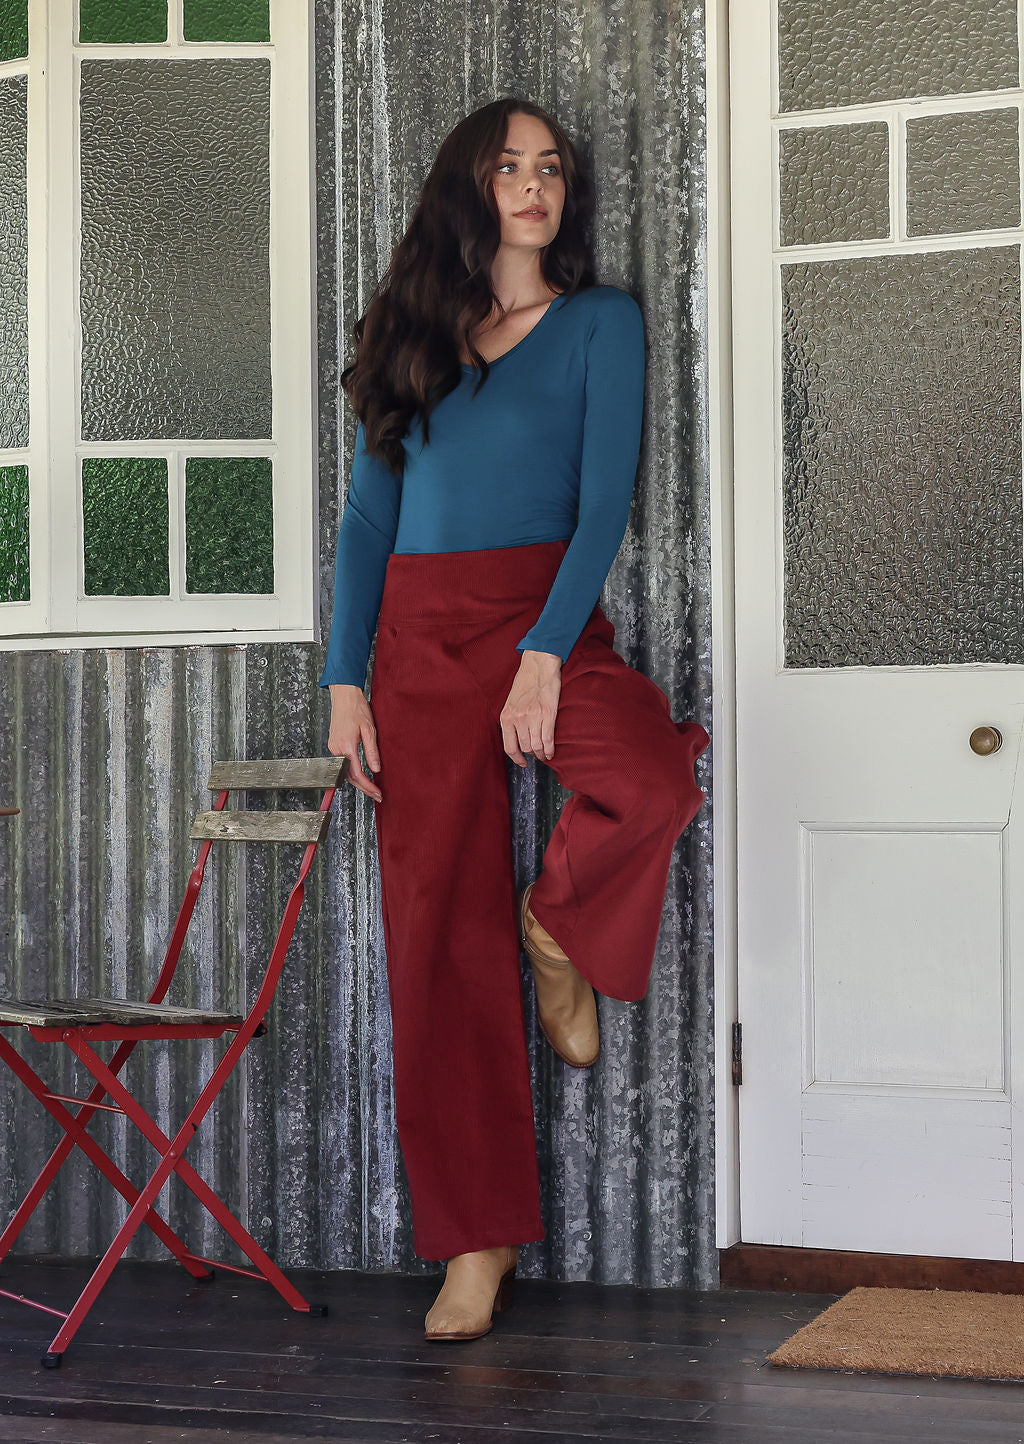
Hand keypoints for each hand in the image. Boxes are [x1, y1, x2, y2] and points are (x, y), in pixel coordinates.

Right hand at [327, 684, 382, 801]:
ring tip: (371, 787)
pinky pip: (342, 763)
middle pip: (349, 776)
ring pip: (345, 771)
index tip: (377, 793)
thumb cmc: (357, 708)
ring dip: (358, 780)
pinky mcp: (333, 744)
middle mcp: (336, 749)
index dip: (368, 786)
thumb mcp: (370, 730)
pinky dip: (352, 771)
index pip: (357, 774)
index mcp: (346, 746)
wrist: (344, 696)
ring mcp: (333, 747)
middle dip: (364, 788)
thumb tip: (376, 769)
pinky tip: (361, 774)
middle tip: (377, 794)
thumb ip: (372, 752)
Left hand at [500, 650, 561, 765]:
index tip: (522, 762)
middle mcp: (518, 718)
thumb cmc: (525, 681)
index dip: (517, 758)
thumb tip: (517, 738)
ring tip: (546, 755)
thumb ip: (512, 719)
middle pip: (525, 748)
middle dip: (532, 755)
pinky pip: (548, 739)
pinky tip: (552, 752)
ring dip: (542, 754)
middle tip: (538, 755)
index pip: (509, 747)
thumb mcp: (511, 702)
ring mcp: (533, 717)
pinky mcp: (548, 714)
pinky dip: (550, 749)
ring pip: (537, 746)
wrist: (538, 664)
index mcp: (506, 716)